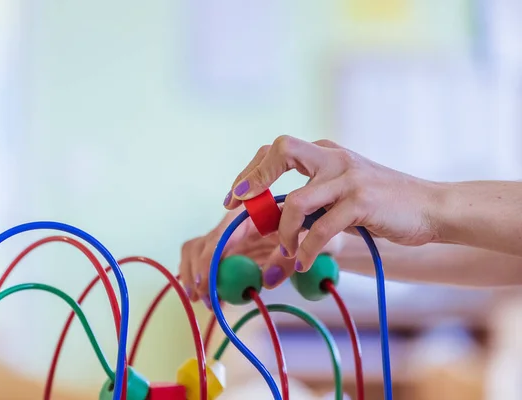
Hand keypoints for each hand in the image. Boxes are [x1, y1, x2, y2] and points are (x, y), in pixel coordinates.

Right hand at [179, 206, 342, 307]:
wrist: (329, 231)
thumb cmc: (322, 230)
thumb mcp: (311, 243)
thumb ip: (289, 258)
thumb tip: (267, 280)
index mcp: (254, 212)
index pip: (223, 233)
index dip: (211, 257)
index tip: (208, 281)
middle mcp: (238, 224)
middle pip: (203, 242)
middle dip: (199, 270)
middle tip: (204, 298)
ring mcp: (233, 238)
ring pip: (198, 251)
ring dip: (196, 275)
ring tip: (204, 300)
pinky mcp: (233, 251)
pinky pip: (210, 262)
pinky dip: (205, 278)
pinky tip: (210, 297)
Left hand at [224, 135, 441, 272]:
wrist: (432, 207)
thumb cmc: (383, 205)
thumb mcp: (343, 194)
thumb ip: (313, 200)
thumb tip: (274, 222)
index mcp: (326, 153)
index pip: (278, 149)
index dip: (251, 171)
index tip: (234, 197)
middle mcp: (334, 158)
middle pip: (281, 152)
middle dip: (254, 179)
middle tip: (238, 208)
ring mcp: (349, 177)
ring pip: (297, 201)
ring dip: (282, 232)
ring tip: (284, 252)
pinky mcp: (362, 202)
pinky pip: (321, 229)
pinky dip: (305, 249)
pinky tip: (301, 263)